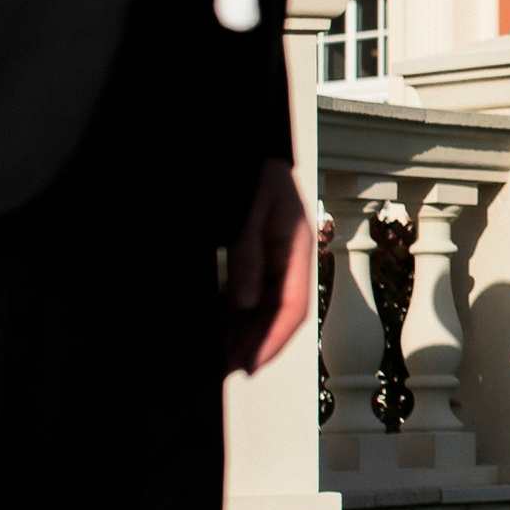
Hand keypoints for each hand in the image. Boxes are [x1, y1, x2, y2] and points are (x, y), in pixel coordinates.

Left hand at [225, 158, 312, 376]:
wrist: (238, 138)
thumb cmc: (248, 164)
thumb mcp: (249, 206)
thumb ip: (246, 253)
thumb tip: (244, 300)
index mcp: (296, 248)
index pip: (293, 308)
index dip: (272, 342)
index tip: (250, 366)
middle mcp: (286, 259)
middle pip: (276, 315)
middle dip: (252, 345)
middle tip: (223, 371)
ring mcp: (269, 259)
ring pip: (260, 309)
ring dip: (240, 334)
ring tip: (215, 357)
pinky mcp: (250, 255)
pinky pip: (245, 293)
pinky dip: (230, 315)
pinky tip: (213, 328)